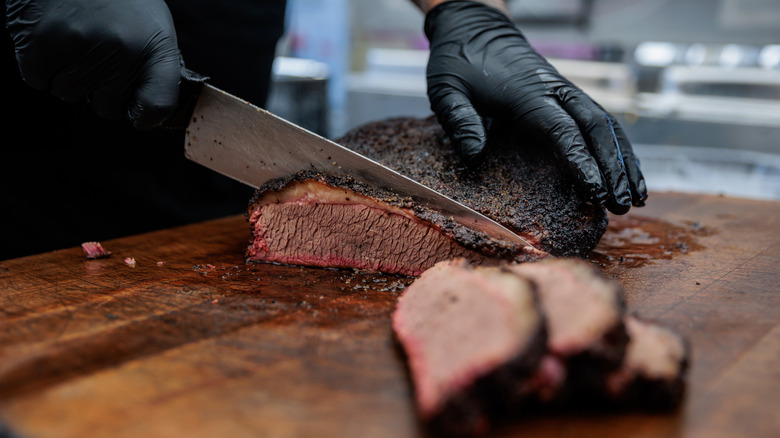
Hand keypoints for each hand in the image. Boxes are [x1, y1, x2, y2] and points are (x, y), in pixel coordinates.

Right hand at [6, 0, 181, 128]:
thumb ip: (152, 65)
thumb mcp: (151, 24)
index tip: (136, 113)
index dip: (145, 116)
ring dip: (66, 75)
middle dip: (98, 90)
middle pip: (107, 108)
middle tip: (95, 53)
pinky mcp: (44, 44)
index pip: (158, 105)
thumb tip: (147, 110)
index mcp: (156, 47)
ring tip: (74, 37)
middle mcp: (124, 51)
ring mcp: (83, 48)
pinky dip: (39, 65)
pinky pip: (38, 80)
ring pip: (69, 95)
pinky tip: (51, 35)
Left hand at [424, 0, 646, 213]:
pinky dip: (617, 148)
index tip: (595, 191)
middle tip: (624, 204)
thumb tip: (475, 157)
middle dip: (614, 168)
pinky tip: (627, 172)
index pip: (563, 130)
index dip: (581, 161)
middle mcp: (555, 91)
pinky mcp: (567, 96)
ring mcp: (565, 92)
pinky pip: (600, 121)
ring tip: (637, 197)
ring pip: (606, 125)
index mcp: (528, 94)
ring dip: (624, 161)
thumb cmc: (459, 62)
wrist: (475, 28)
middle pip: (596, 129)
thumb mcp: (446, 89)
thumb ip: (459, 120)